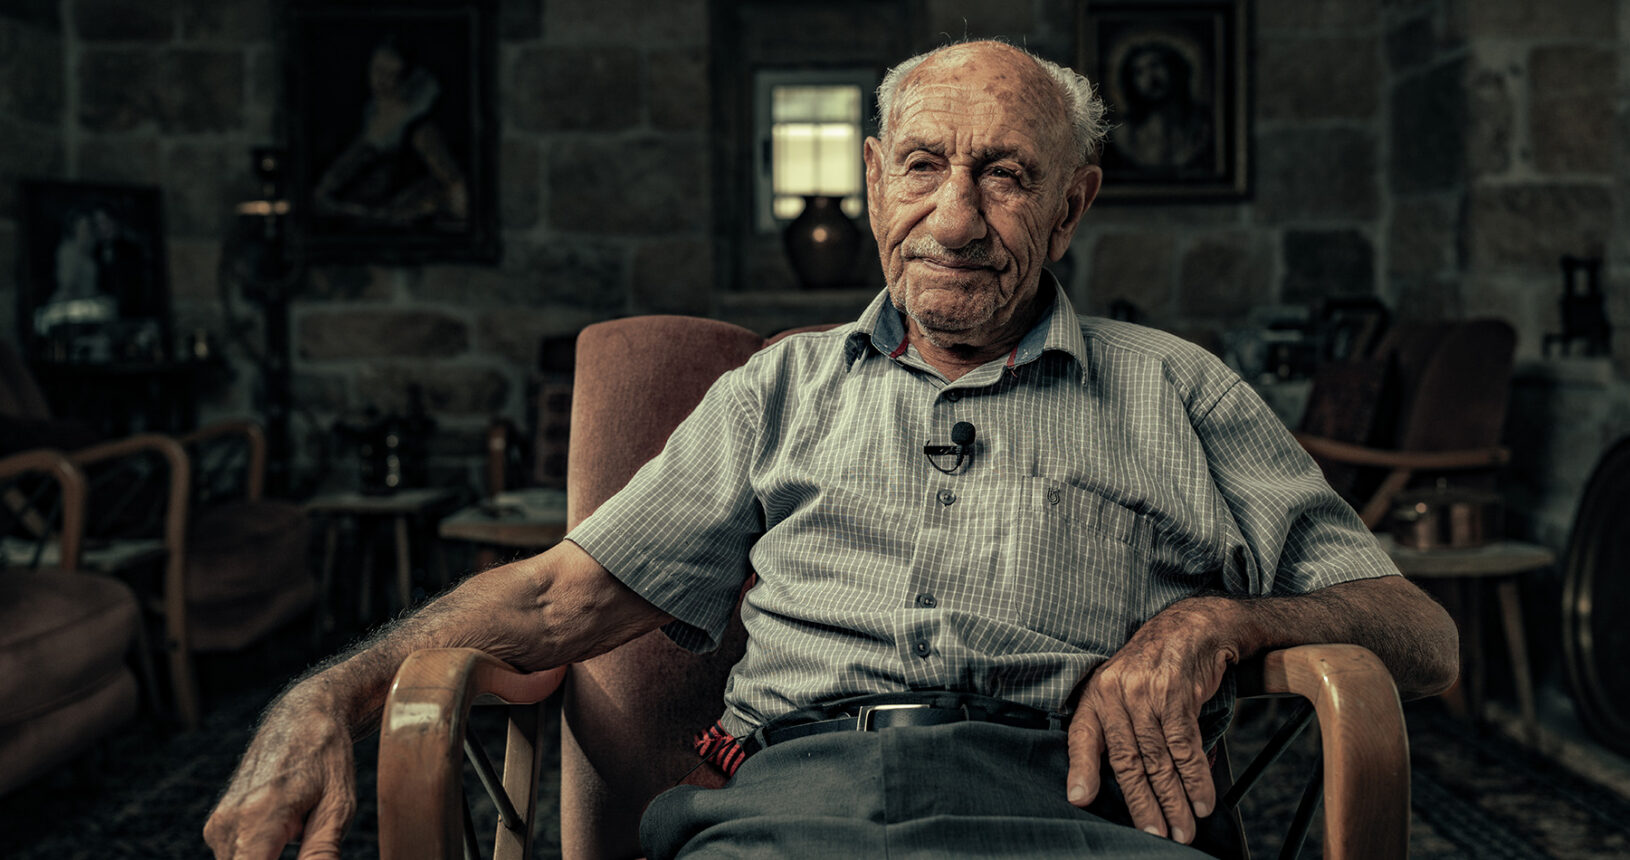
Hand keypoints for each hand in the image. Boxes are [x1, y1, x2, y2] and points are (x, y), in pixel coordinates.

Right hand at [203, 685, 357, 859]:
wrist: (303, 717)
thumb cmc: (327, 757)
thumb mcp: (338, 806)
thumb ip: (321, 853)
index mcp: (258, 817)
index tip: (304, 853)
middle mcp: (228, 822)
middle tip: (305, 833)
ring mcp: (218, 824)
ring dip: (269, 859)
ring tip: (298, 826)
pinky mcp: (217, 825)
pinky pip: (237, 855)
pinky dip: (261, 852)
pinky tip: (285, 827)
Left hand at [1064, 599, 1235, 844]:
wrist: (1190, 628)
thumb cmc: (1153, 668)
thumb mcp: (1122, 689)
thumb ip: (1115, 729)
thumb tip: (1110, 782)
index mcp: (1097, 695)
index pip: (1082, 737)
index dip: (1081, 770)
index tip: (1080, 800)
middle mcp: (1117, 694)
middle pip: (1128, 760)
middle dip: (1143, 804)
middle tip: (1154, 835)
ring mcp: (1147, 693)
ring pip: (1159, 759)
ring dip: (1174, 800)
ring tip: (1182, 829)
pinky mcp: (1177, 695)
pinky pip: (1185, 746)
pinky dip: (1195, 779)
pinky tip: (1201, 800)